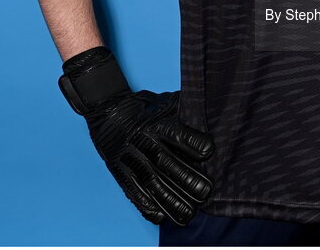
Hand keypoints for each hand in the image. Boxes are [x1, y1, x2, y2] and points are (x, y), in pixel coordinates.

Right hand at [59, 47, 214, 225]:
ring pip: (151, 181)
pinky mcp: (120, 172)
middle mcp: (143, 141)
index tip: (209, 151)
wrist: (108, 112)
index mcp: (156, 123)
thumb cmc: (145, 108)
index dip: (193, 143)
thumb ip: (185, 112)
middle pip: (165, 162)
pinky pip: (133, 191)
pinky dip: (147, 206)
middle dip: (186, 179)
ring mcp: (130, 158)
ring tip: (189, 212)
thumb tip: (211, 119)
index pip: (176, 134)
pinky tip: (162, 216)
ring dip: (170, 199)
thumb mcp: (166, 103)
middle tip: (205, 192)